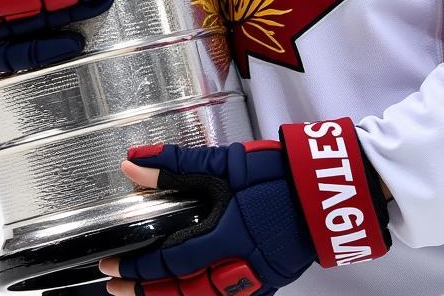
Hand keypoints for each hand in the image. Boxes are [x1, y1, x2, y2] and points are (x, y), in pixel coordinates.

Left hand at [99, 120, 390, 295]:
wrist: (331, 189)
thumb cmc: (282, 174)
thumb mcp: (226, 162)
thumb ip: (178, 164)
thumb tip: (134, 163)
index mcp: (228, 235)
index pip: (172, 263)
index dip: (139, 268)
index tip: (113, 265)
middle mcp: (241, 264)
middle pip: (186, 293)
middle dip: (148, 294)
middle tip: (118, 287)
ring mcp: (258, 277)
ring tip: (148, 295)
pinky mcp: (272, 279)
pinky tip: (191, 292)